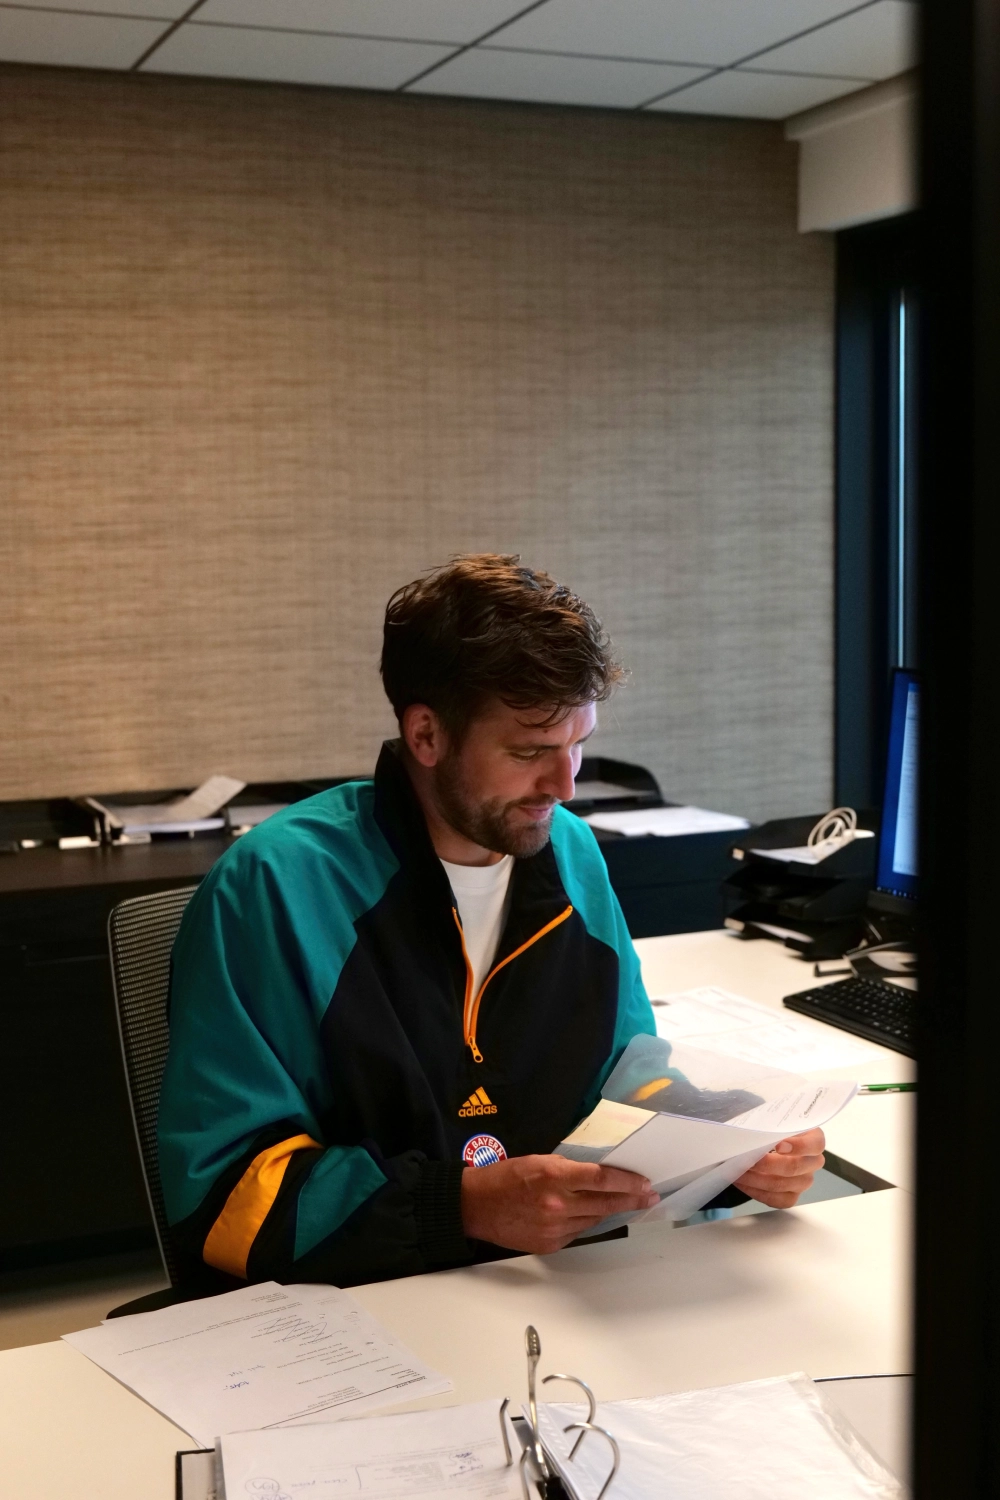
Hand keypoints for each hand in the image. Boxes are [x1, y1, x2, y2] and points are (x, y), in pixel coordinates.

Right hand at [461, 1156, 658, 1253]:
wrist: (476, 1206)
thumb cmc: (505, 1177)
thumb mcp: (538, 1161)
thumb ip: (568, 1169)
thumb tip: (596, 1176)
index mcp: (555, 1177)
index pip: (602, 1178)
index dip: (628, 1181)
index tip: (644, 1183)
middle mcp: (558, 1204)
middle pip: (605, 1202)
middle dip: (631, 1199)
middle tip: (649, 1196)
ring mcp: (555, 1228)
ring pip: (594, 1219)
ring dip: (612, 1211)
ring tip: (629, 1204)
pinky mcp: (550, 1244)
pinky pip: (577, 1232)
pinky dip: (586, 1222)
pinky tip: (593, 1215)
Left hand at [734, 1127, 825, 1208]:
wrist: (765, 1143)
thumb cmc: (772, 1129)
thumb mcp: (775, 1121)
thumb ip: (771, 1125)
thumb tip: (754, 1131)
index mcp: (814, 1139)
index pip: (816, 1145)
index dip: (799, 1146)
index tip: (778, 1145)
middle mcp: (813, 1162)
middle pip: (795, 1167)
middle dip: (767, 1164)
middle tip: (748, 1158)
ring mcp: (804, 1181)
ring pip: (782, 1185)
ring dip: (756, 1178)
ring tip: (739, 1170)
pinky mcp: (792, 1196)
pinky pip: (776, 1200)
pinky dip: (756, 1191)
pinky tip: (743, 1182)